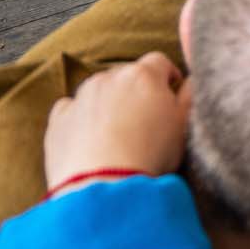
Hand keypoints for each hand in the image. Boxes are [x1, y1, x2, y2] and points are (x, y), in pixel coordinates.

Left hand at [43, 52, 192, 196]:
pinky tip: (91, 139)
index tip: (171, 94)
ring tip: (119, 135)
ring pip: (99, 90)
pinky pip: (72, 109)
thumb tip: (190, 82)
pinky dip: (82, 117)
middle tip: (147, 121)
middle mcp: (109, 78)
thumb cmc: (151, 156)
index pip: (159, 62)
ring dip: (110, 103)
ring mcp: (80, 96)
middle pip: (127, 75)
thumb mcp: (184, 126)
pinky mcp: (59, 119)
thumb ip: (189, 97)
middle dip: (137, 91)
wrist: (104, 187)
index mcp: (143, 75)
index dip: (167, 77)